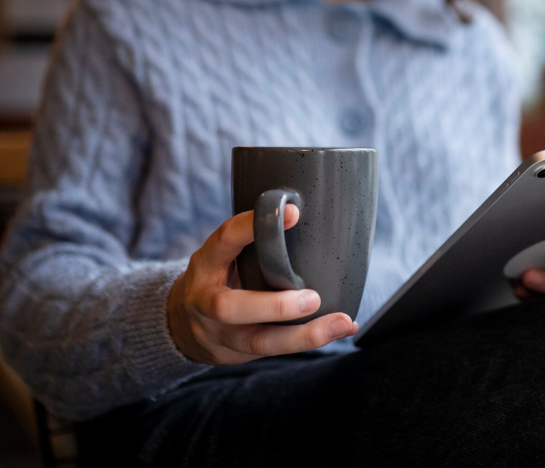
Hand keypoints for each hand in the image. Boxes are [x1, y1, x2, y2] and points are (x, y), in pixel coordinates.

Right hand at [167, 205, 357, 364]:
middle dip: (273, 306)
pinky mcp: (235, 354)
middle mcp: (205, 301)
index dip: (253, 226)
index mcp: (206, 262)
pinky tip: (342, 328)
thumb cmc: (217, 277)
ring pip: (258, 341)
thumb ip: (251, 243)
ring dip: (304, 335)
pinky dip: (311, 341)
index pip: (225, 239)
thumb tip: (303, 213)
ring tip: (342, 322)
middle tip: (312, 298)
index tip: (294, 213)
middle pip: (229, 308)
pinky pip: (274, 351)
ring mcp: (218, 333)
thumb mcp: (222, 255)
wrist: (181, 324)